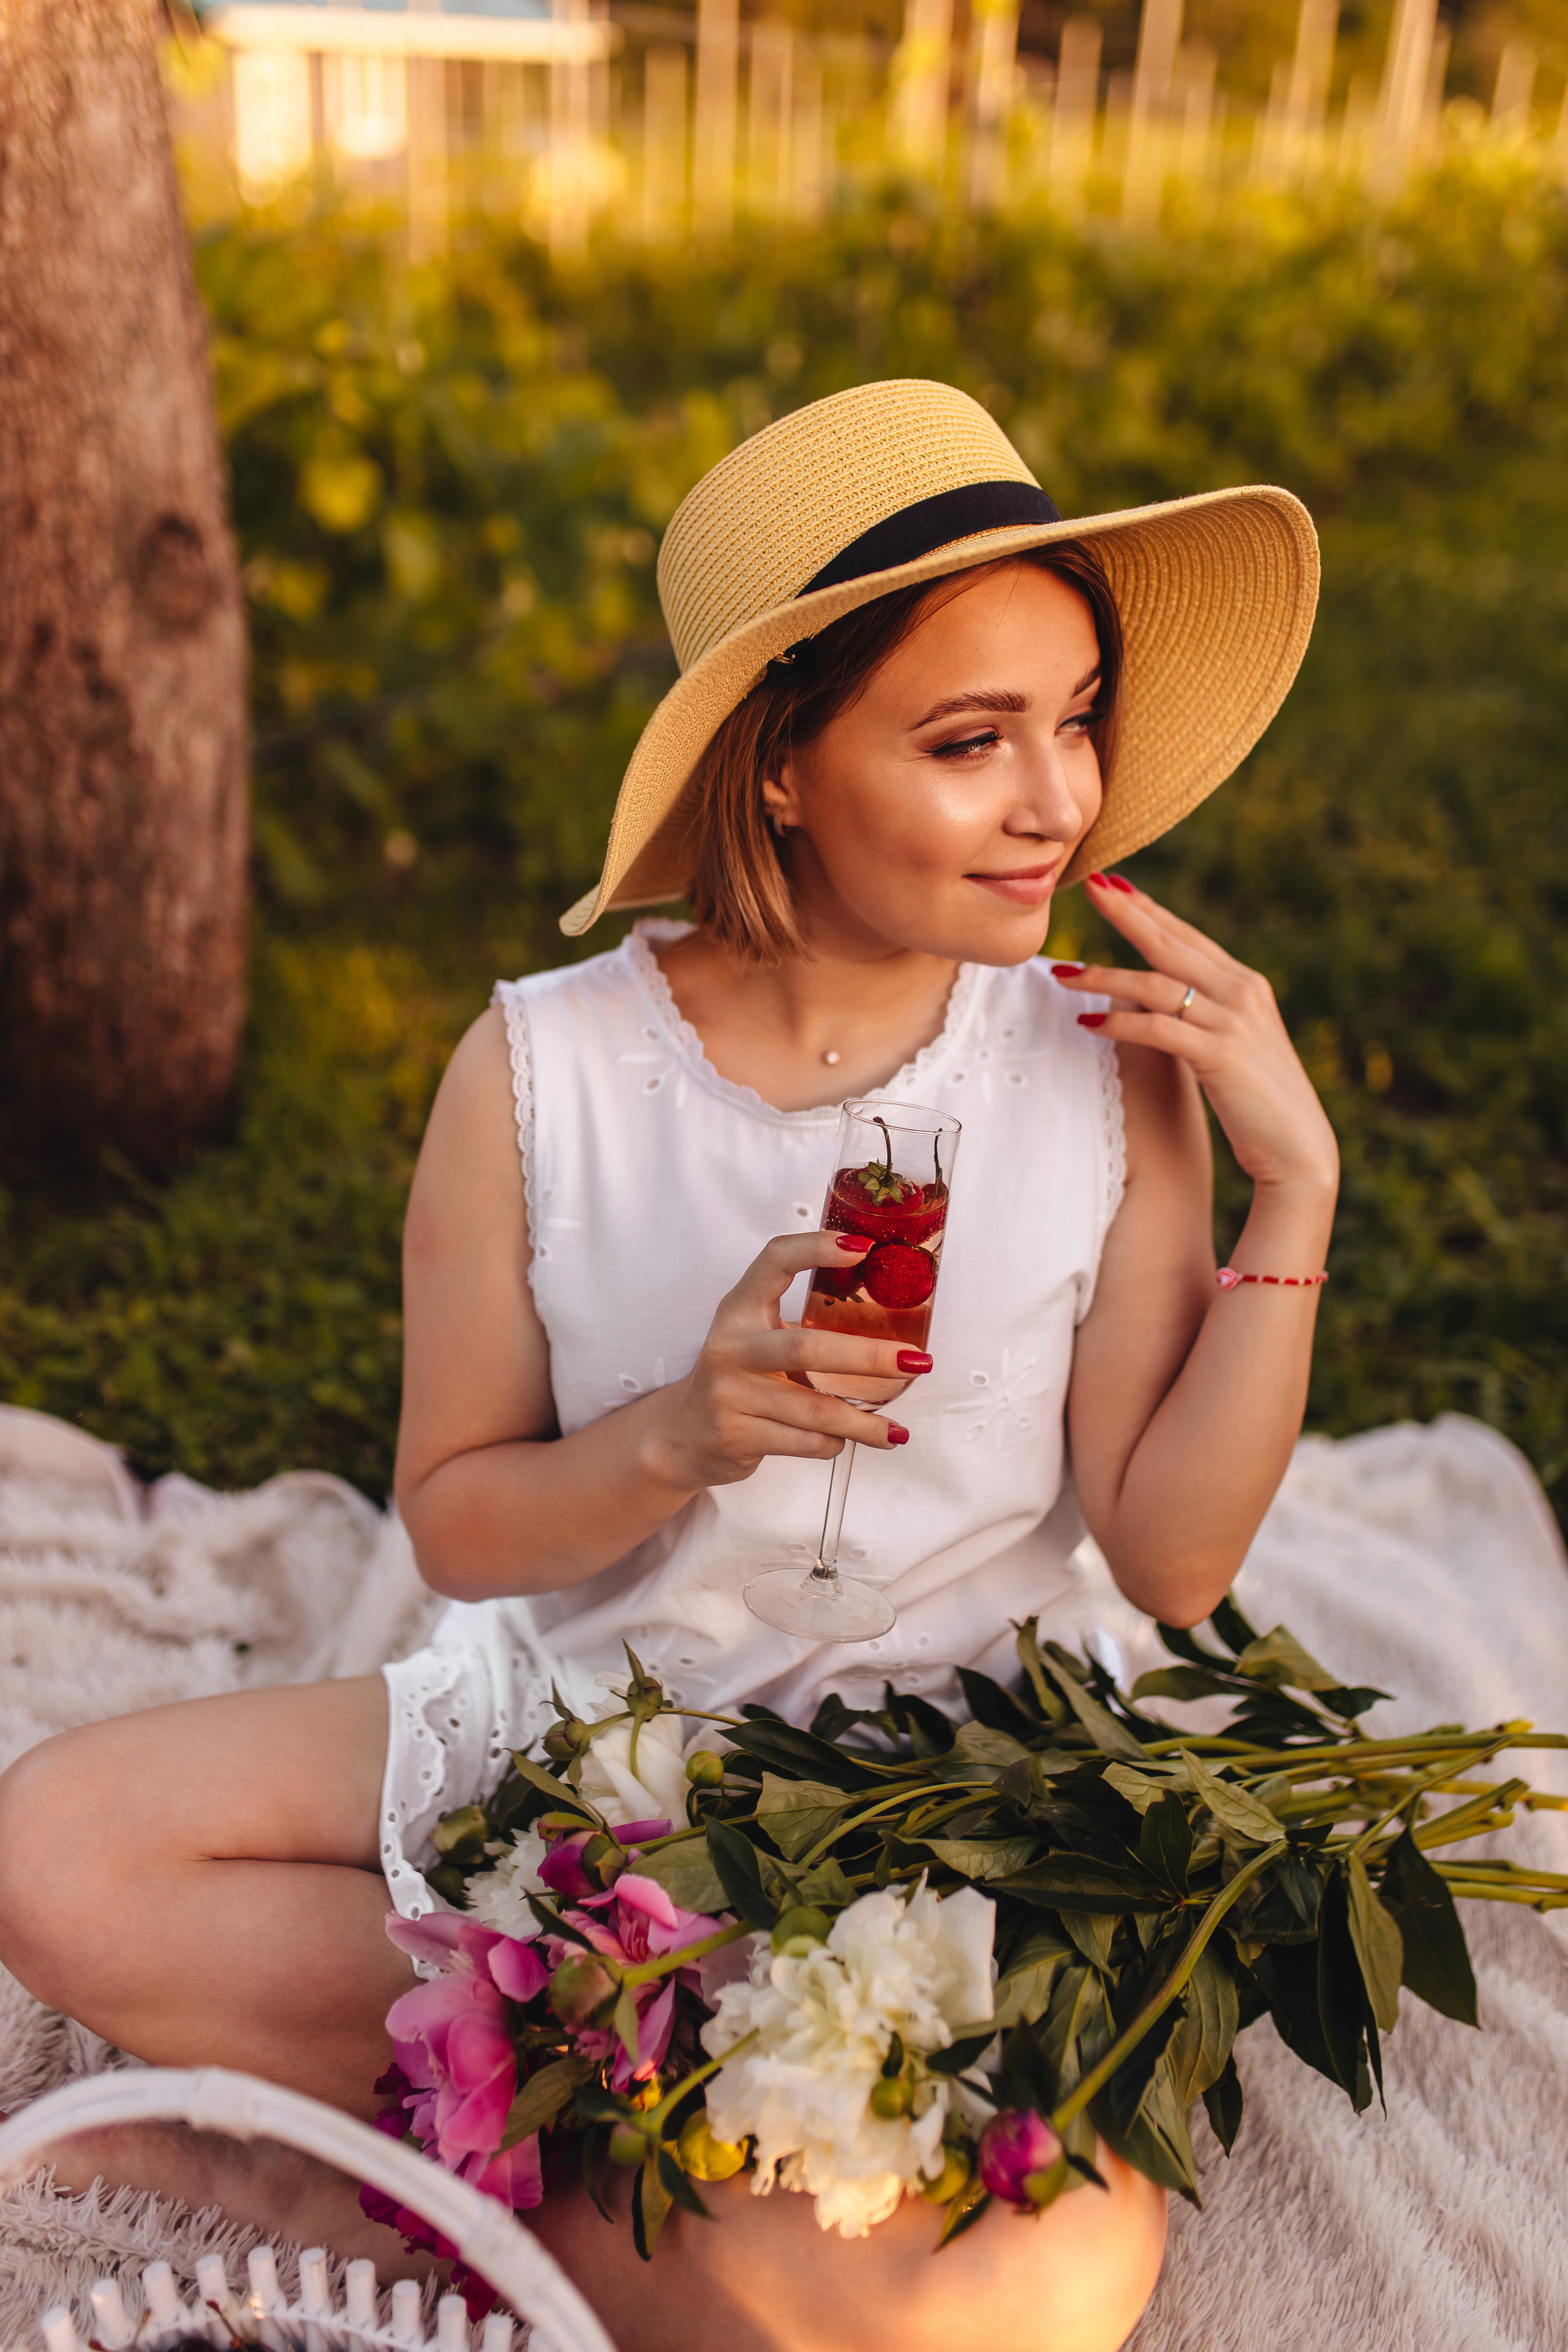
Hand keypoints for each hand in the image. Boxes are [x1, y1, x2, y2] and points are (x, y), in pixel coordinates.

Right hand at [642, 1233, 928, 1491]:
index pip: (774, 1261)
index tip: (863, 1247)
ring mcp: (731, 1394)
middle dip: (869, 1357)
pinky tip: (845, 1440)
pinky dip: (834, 1444)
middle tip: (916, 1362)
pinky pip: (805, 1443)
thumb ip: (803, 1325)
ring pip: (815, 1411)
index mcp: (739, 1309)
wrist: (682, 1435)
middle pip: (807, 1348)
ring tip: (896, 1431)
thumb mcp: (756, 1337)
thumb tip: (893, 1324)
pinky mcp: (737, 1435)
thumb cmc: (739, 1377)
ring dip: (864, 1423)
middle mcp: (730, 1347)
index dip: (816, 1249)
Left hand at [1054, 872, 1338, 1197]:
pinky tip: (1087, 1023)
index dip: (1149, 910)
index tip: (1113, 886)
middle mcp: (1241, 992)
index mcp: (1245, 984)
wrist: (1299, 1149)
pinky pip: (1158, 1029)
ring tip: (1064, 974)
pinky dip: (1120, 1024)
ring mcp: (1232, 1022)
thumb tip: (1162, 1001)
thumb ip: (1207, 1015)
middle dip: (1126, 912)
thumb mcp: (1234, 1044)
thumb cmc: (1260, 1102)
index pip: (1188, 936)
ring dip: (1105, 977)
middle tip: (1088, 885)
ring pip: (1156, 985)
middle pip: (1170, 942)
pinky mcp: (1220, 1056)